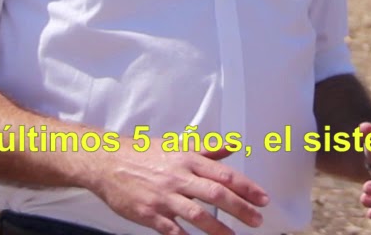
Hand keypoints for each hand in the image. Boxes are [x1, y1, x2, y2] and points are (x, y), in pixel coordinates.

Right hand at [82, 140, 268, 234]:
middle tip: (257, 219)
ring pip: (197, 215)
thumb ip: (206, 149)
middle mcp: (179, 177)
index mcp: (188, 159)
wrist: (107, 162)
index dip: (246, 187)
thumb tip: (232, 146)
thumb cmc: (144, 153)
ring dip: (218, 229)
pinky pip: (172, 230)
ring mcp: (164, 197)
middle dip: (240, 209)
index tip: (263, 198)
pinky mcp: (149, 213)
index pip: (224, 174)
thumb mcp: (177, 145)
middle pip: (216, 194)